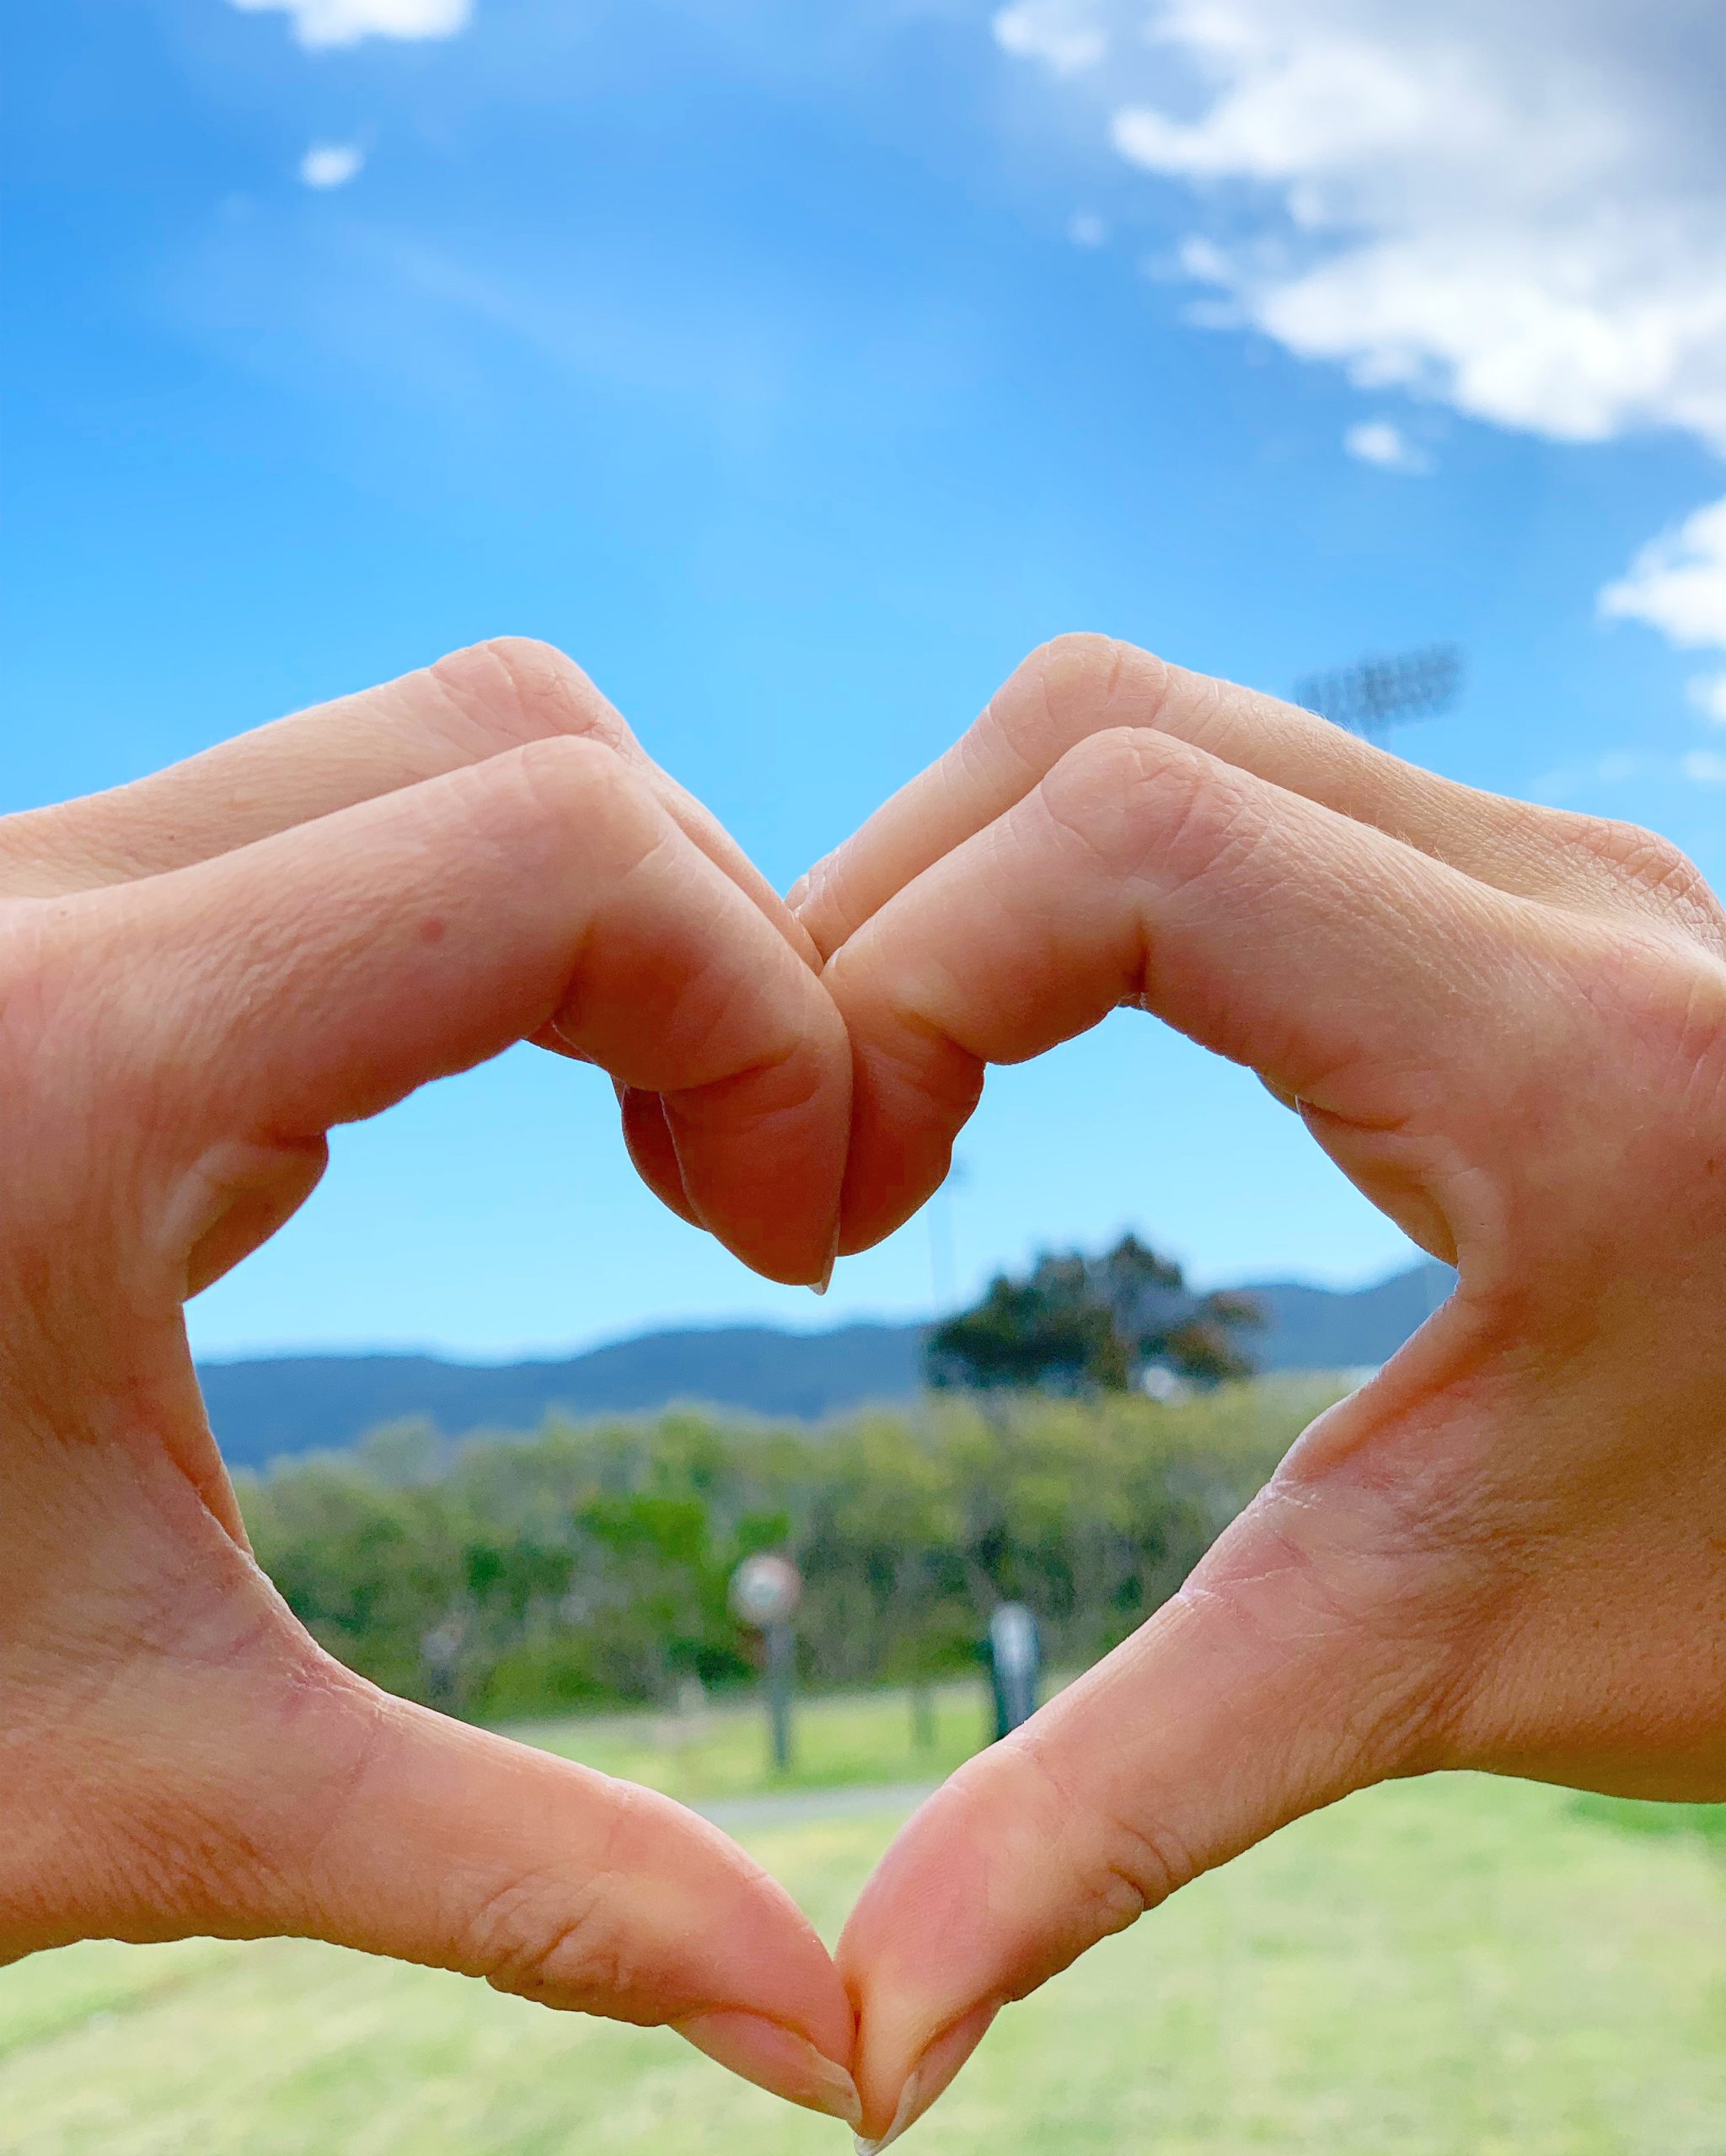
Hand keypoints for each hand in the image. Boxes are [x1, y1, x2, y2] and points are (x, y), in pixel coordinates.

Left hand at [0, 639, 860, 2128]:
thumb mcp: (151, 1786)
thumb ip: (518, 1882)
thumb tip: (819, 2036)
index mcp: (65, 1067)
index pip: (556, 851)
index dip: (769, 1020)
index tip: (793, 1242)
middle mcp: (23, 904)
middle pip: (523, 745)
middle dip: (719, 946)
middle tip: (754, 1192)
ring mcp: (18, 894)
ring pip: (430, 756)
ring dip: (606, 931)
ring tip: (657, 1151)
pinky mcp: (33, 941)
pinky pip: (324, 839)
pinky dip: (473, 947)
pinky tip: (447, 1137)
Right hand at [798, 633, 1725, 2146]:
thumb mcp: (1438, 1665)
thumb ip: (1127, 1811)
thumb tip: (865, 2036)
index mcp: (1560, 1056)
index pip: (1128, 834)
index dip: (895, 983)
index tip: (833, 1214)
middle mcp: (1565, 896)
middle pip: (1097, 732)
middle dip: (884, 917)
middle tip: (826, 1169)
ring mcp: (1552, 871)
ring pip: (1153, 732)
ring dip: (966, 893)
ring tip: (903, 1118)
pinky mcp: (1526, 898)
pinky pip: (1229, 791)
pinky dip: (1065, 894)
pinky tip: (1033, 1062)